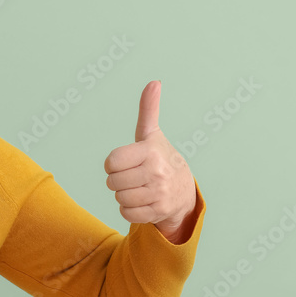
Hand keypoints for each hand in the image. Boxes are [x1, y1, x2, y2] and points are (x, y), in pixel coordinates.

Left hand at [104, 80, 196, 242]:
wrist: (184, 190)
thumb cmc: (160, 158)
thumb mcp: (152, 134)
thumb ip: (148, 109)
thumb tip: (154, 82)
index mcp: (150, 151)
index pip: (111, 162)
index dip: (112, 163)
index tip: (123, 162)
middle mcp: (156, 172)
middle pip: (112, 182)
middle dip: (117, 181)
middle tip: (132, 176)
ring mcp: (159, 193)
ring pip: (119, 199)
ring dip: (123, 195)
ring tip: (138, 188)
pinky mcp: (159, 211)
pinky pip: (127, 214)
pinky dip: (129, 210)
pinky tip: (141, 201)